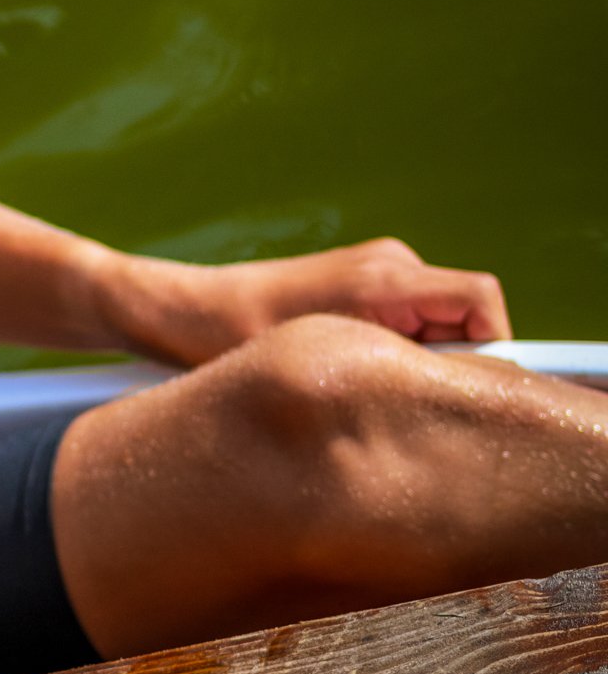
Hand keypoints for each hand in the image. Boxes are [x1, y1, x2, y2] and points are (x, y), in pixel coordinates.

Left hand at [114, 238, 512, 366]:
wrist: (180, 309)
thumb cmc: (229, 338)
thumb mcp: (313, 371)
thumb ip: (387, 379)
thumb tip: (444, 401)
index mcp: (383, 280)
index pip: (483, 301)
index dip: (493, 347)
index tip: (465, 394)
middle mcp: (387, 266)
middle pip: (465, 320)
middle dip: (448, 367)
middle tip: (400, 407)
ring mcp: (373, 272)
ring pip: (436, 329)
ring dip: (414, 364)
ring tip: (359, 390)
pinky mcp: (357, 285)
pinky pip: (406, 323)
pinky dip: (392, 354)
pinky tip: (345, 377)